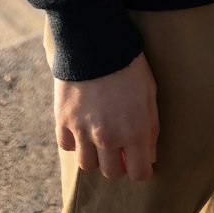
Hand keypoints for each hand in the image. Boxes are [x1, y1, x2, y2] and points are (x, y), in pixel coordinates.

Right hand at [54, 52, 158, 181]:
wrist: (95, 39)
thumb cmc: (129, 65)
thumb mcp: (150, 93)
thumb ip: (150, 128)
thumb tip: (149, 156)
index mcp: (134, 131)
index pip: (139, 173)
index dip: (141, 169)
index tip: (140, 161)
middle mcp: (108, 137)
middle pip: (112, 173)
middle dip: (118, 164)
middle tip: (120, 149)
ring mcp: (82, 130)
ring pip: (87, 165)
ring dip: (95, 156)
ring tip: (99, 139)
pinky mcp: (63, 119)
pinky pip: (66, 146)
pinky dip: (74, 142)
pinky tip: (81, 128)